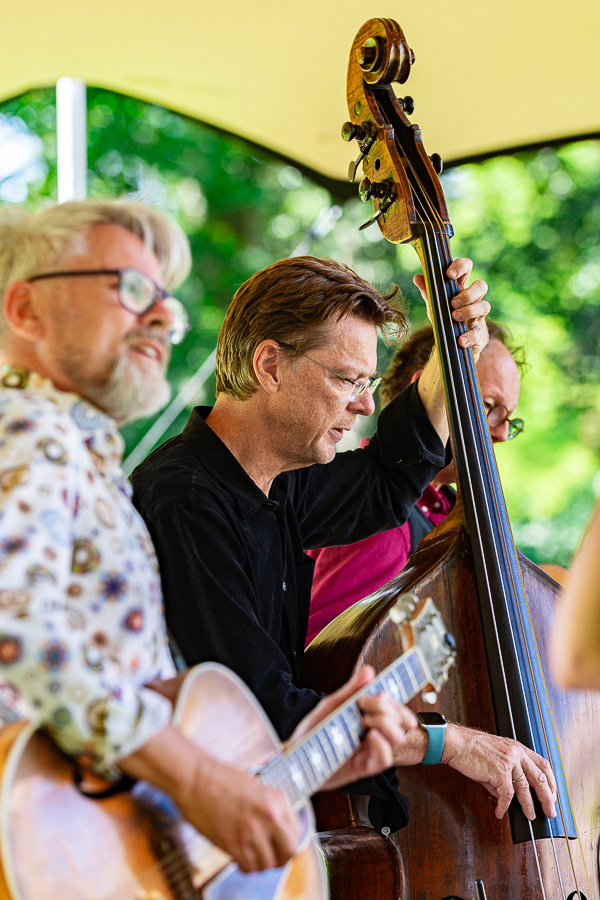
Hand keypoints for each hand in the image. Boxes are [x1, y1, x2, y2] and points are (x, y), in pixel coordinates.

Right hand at [178, 754, 301, 871]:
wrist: (196, 779)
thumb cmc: (222, 779)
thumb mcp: (258, 787)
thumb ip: (273, 808)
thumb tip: (283, 829)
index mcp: (276, 801)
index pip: (297, 834)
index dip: (289, 841)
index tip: (281, 843)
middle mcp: (268, 818)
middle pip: (288, 853)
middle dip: (281, 857)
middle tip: (272, 854)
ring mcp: (251, 833)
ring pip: (267, 864)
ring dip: (261, 862)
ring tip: (252, 853)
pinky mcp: (233, 845)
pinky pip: (248, 868)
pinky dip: (246, 866)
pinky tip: (241, 856)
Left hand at [289, 665, 417, 789]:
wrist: (294, 756)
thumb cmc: (313, 731)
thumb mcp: (332, 706)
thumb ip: (352, 691)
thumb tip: (370, 670)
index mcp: (370, 719)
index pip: (398, 710)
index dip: (396, 701)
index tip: (380, 692)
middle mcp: (375, 735)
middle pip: (403, 722)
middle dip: (390, 708)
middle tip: (365, 703)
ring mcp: (370, 752)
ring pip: (398, 739)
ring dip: (386, 723)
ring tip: (366, 719)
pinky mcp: (363, 768)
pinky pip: (385, 760)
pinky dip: (382, 745)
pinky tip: (370, 735)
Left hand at [413, 258, 489, 360]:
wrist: (453, 343)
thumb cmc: (446, 318)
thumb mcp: (435, 305)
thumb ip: (427, 292)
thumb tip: (417, 277)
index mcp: (461, 288)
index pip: (467, 268)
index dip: (461, 266)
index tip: (450, 275)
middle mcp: (473, 299)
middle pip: (481, 285)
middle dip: (467, 293)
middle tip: (453, 303)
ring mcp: (478, 316)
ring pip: (485, 306)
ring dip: (469, 311)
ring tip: (454, 317)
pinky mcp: (479, 333)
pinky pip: (479, 332)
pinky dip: (469, 336)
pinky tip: (461, 339)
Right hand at [442, 723, 556, 819]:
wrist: (457, 743)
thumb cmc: (472, 748)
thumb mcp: (496, 755)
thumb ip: (506, 772)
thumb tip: (509, 795)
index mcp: (517, 747)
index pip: (543, 764)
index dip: (551, 781)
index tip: (552, 793)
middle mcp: (516, 753)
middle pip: (540, 778)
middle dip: (548, 797)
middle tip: (550, 811)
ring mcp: (509, 762)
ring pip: (525, 789)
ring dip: (529, 806)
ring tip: (530, 816)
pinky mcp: (499, 773)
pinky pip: (506, 795)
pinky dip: (504, 806)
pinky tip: (500, 811)